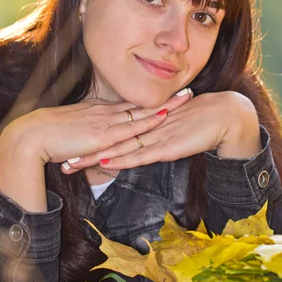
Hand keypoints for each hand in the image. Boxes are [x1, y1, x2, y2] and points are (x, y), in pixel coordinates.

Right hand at [0, 89, 192, 164]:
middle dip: (166, 98)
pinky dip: (148, 121)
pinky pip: (130, 127)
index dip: (149, 100)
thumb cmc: (45, 136)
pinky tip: (164, 116)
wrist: (30, 137)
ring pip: (141, 111)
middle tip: (188, 90)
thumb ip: (85, 136)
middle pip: (141, 103)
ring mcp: (104, 122)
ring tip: (187, 98)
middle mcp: (104, 112)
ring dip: (166, 105)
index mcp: (96, 110)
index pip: (128, 104)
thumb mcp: (70, 133)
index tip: (167, 95)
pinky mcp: (102, 135)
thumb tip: (93, 143)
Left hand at [62, 91, 261, 172]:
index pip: (110, 132)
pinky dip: (120, 158)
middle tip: (57, 155)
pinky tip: (104, 162)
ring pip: (116, 148)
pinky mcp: (165, 146)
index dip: (88, 139)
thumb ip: (154, 134)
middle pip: (106, 140)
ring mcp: (153, 136)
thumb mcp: (168, 129)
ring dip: (92, 157)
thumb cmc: (197, 121)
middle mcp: (143, 128)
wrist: (223, 116)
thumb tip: (140, 141)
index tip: (67, 144)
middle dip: (81, 149)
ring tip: (70, 165)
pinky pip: (139, 154)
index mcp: (142, 123)